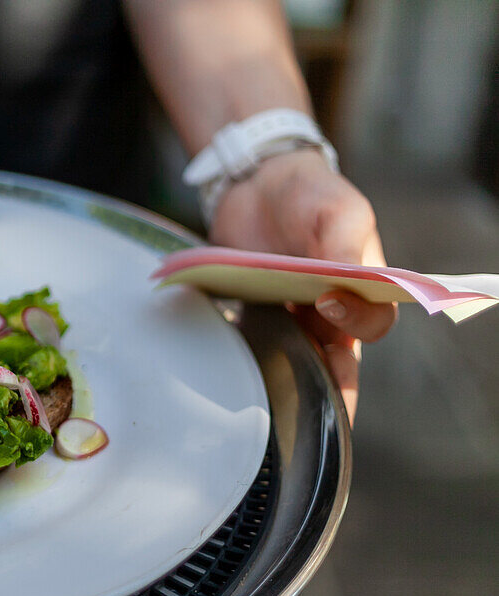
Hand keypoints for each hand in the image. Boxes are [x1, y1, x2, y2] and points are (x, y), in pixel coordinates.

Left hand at [210, 149, 396, 421]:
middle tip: (306, 396)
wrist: (258, 185)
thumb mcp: (339, 212)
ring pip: (297, 365)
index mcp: (365, 289)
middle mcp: (332, 314)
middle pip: (338, 363)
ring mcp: (293, 320)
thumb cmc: (312, 196)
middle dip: (328, 388)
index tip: (326, 301)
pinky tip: (234, 373)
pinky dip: (249, 362)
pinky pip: (256, 350)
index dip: (355, 321)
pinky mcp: (256, 320)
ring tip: (270, 398)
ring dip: (286, 380)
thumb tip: (348, 285)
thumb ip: (346, 245)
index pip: (374, 323)